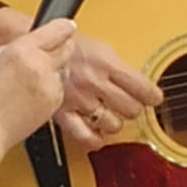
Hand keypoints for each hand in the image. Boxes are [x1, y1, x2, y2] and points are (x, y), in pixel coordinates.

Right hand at [0, 18, 75, 172]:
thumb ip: (13, 48)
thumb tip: (28, 45)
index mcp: (23, 50)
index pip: (56, 30)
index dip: (63, 26)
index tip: (67, 25)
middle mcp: (40, 67)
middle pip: (67, 48)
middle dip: (62, 46)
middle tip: (52, 49)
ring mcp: (50, 87)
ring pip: (64, 70)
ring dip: (54, 69)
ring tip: (30, 79)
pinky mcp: (54, 104)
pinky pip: (58, 89)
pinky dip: (50, 88)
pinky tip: (30, 94)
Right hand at [52, 32, 161, 154]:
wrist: (33, 47)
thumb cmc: (66, 46)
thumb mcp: (99, 48)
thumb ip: (119, 68)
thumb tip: (141, 86)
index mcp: (106, 63)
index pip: (142, 88)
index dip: (151, 96)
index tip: (153, 99)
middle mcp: (94, 82)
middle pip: (131, 109)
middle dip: (132, 107)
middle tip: (126, 103)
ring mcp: (79, 100)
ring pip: (112, 125)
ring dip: (113, 121)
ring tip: (107, 112)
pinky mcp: (63, 114)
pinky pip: (86, 137)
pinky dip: (95, 139)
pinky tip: (97, 134)